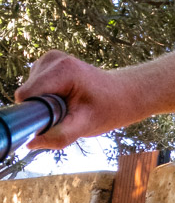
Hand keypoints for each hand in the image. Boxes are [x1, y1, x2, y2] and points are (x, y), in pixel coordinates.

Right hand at [14, 51, 133, 148]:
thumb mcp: (84, 126)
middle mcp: (53, 59)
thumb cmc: (106, 110)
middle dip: (40, 109)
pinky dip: (45, 97)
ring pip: (29, 91)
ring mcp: (49, 59)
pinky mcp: (47, 63)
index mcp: (62, 69)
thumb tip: (30, 144)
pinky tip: (64, 98)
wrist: (121, 95)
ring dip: (43, 103)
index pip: (26, 95)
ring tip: (67, 105)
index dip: (32, 113)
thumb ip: (59, 136)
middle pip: (27, 94)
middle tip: (65, 114)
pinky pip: (34, 87)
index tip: (49, 123)